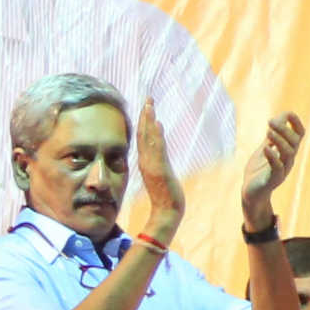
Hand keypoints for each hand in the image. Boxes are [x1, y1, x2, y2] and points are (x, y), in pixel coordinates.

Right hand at [131, 97, 186, 245]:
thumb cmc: (165, 195)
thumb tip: (159, 148)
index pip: (142, 137)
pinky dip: (156, 136)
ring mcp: (152, 165)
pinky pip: (156, 150)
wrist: (167, 211)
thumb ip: (158, 161)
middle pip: (144, 134)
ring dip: (149, 121)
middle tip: (148, 98)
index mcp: (145, 161)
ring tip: (149, 105)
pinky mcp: (159, 170)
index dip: (143, 121)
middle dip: (146, 115)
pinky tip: (158, 124)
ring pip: (148, 138)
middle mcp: (146, 161)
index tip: (146, 107)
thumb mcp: (160, 174)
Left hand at [239, 111, 304, 223]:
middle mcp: (288, 160)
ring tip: (269, 132)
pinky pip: (277, 168)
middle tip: (270, 122)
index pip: (299, 134)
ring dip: (280, 141)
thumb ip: (272, 137)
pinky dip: (273, 157)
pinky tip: (265, 148)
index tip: (288, 114)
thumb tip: (280, 118)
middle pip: (294, 142)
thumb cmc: (259, 171)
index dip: (296, 123)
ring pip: (288, 153)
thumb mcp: (265, 149)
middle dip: (284, 129)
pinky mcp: (273, 180)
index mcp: (287, 151)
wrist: (251, 193)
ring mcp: (282, 170)